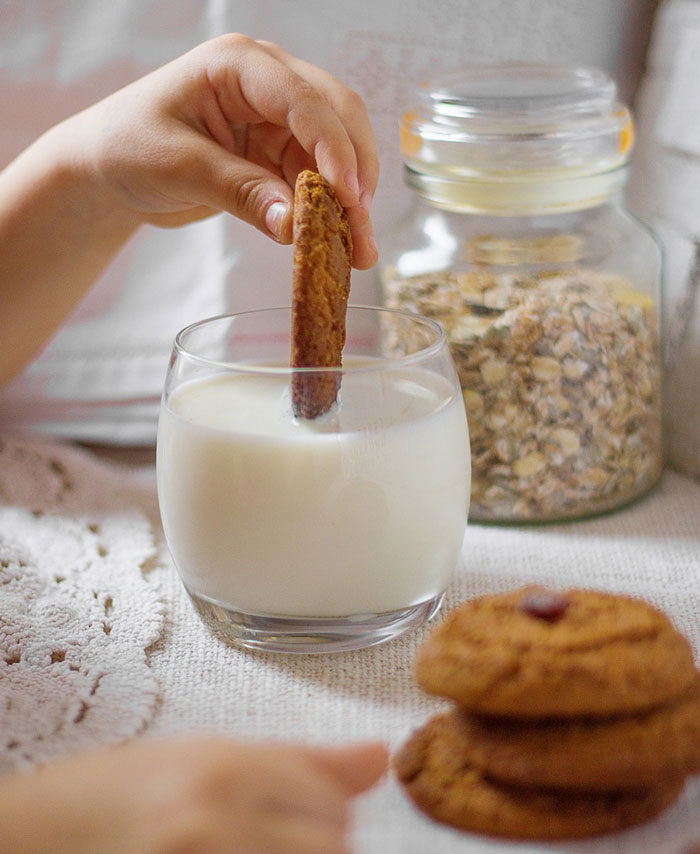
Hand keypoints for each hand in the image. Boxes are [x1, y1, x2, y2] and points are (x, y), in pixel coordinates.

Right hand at [0, 736, 387, 852]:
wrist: (32, 838)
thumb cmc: (114, 794)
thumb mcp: (204, 758)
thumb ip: (299, 762)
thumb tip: (380, 756)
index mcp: (223, 766)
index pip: (331, 797)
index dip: (328, 811)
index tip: (308, 813)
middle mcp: (215, 818)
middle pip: (331, 846)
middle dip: (320, 845)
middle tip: (278, 836)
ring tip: (254, 844)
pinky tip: (243, 852)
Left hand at [62, 34, 378, 268]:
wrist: (108, 168)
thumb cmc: (126, 146)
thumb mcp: (178, 166)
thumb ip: (238, 190)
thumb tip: (293, 225)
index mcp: (238, 65)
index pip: (304, 100)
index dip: (334, 148)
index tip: (348, 196)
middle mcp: (268, 83)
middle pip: (337, 118)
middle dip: (355, 175)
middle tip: (361, 228)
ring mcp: (277, 119)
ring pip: (335, 154)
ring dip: (350, 202)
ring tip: (359, 250)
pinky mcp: (278, 153)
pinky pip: (317, 180)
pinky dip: (329, 211)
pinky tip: (338, 241)